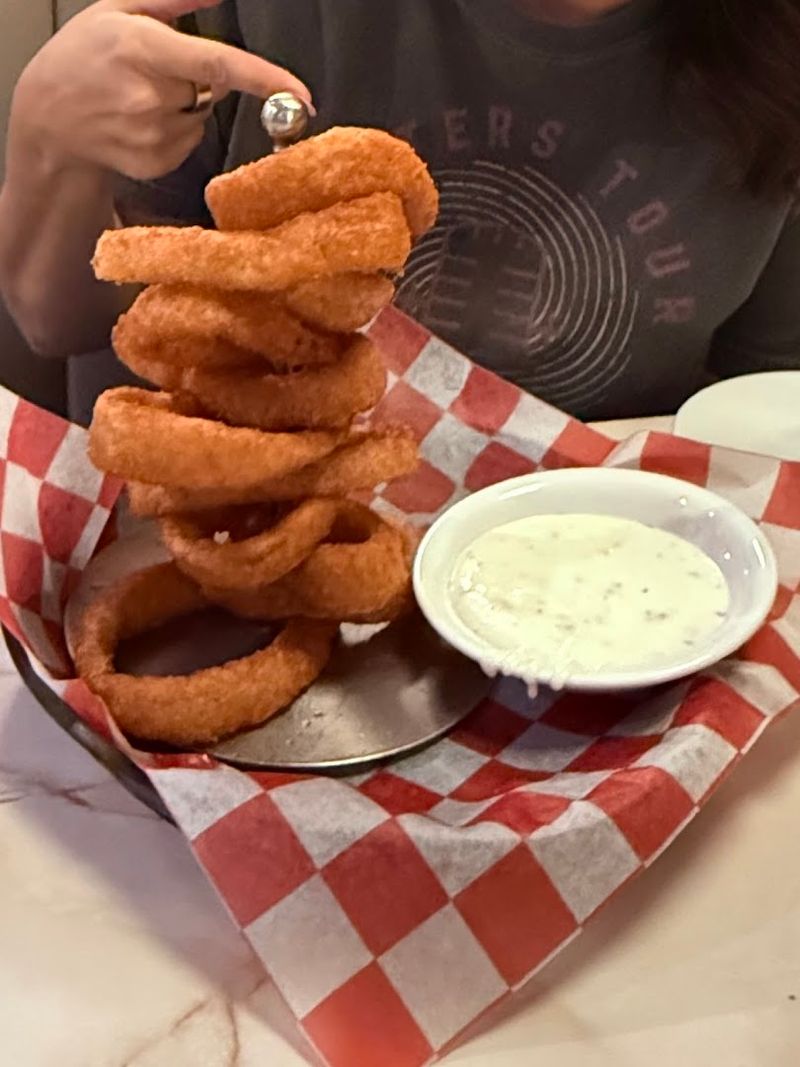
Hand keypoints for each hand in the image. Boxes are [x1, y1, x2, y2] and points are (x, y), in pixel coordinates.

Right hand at [10, 0, 311, 180]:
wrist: (48, 117)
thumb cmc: (82, 56)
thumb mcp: (117, 9)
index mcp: (144, 50)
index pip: (219, 65)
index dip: (266, 79)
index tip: (300, 93)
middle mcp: (151, 96)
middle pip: (212, 89)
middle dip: (199, 79)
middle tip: (158, 71)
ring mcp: (153, 135)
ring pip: (200, 117)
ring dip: (184, 106)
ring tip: (140, 98)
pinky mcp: (155, 162)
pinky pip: (188, 142)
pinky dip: (174, 131)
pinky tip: (139, 121)